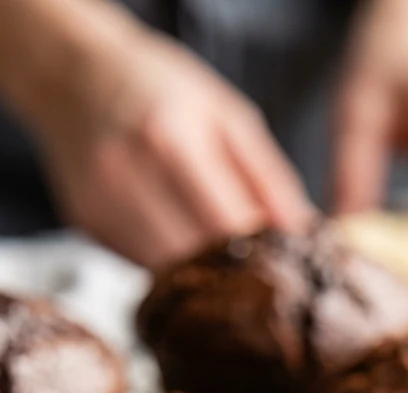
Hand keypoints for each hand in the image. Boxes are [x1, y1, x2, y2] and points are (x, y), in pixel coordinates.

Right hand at [29, 13, 313, 268]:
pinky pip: (141, 266)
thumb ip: (269, 179)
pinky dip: (169, 264)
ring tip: (221, 256)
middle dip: (233, 274)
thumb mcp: (229, 117)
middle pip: (195, 261)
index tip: (284, 266)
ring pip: (167, 275)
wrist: (76, 74)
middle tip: (258, 273)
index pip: (227, 229)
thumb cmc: (163, 90)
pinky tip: (178, 237)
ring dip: (200, 277)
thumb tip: (304, 236)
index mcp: (171, 140)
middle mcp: (127, 175)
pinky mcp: (87, 226)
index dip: (261, 257)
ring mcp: (102, 205)